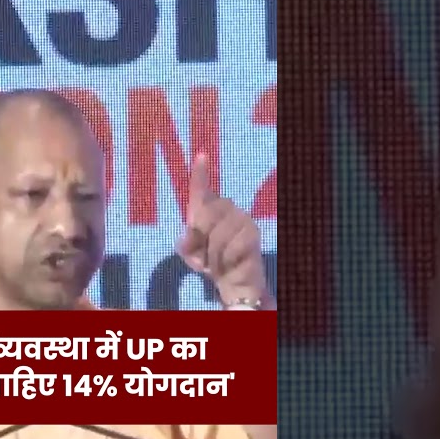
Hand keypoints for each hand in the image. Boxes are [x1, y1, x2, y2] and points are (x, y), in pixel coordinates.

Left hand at [177, 153, 266, 305]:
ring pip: (218, 232)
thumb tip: (187, 234)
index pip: (203, 190)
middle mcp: (228, 210)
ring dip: (212, 253)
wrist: (235, 283)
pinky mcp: (253, 235)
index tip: (201, 155)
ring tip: (216, 263)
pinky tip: (228, 265)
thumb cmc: (213, 264)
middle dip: (201, 237)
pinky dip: (225, 259)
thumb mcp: (192, 256)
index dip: (201, 174)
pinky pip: (231, 244)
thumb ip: (186, 244)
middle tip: (203, 256)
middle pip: (207, 213)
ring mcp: (243, 220)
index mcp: (209, 212)